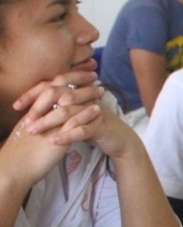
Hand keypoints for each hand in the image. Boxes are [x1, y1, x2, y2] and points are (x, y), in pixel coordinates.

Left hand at [13, 72, 135, 160]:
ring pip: (67, 112)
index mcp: (78, 92)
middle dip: (38, 108)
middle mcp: (86, 97)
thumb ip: (60, 107)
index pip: (51, 86)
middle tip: (26, 122)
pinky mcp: (102, 126)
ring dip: (48, 122)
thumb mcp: (77, 114)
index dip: (32, 94)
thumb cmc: (95, 127)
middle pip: (57, 95)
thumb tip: (35, 106)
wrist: (121, 140)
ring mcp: (94, 111)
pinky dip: (66, 135)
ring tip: (34, 132)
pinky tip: (55, 140)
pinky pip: (82, 129)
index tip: (17, 106)